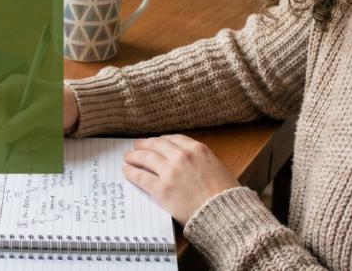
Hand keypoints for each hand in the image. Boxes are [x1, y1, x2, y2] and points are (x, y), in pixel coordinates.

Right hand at [0, 76, 78, 151]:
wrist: (73, 109)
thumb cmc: (61, 102)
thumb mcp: (44, 111)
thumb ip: (24, 122)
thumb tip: (3, 136)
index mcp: (12, 86)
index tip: (10, 132)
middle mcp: (7, 98)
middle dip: (6, 136)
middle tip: (24, 146)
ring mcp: (10, 111)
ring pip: (0, 131)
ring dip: (16, 142)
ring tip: (37, 145)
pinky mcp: (15, 123)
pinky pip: (10, 136)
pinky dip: (22, 143)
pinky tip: (39, 142)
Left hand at [122, 134, 240, 225]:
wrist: (223, 214)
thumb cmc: (224, 195)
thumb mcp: (216, 167)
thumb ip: (199, 160)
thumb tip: (186, 162)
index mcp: (197, 149)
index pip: (172, 139)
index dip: (160, 140)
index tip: (155, 142)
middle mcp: (182, 156)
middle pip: (156, 145)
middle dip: (144, 144)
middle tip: (136, 146)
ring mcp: (170, 171)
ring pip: (145, 157)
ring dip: (134, 156)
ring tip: (128, 157)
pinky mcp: (161, 188)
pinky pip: (140, 177)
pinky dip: (131, 172)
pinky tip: (126, 171)